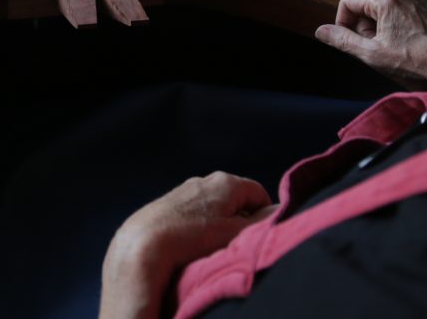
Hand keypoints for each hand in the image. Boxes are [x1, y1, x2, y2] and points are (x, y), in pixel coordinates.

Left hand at [98, 171, 273, 318]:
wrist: (145, 242)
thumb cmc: (194, 237)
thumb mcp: (236, 233)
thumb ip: (263, 221)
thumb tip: (281, 211)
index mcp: (225, 181)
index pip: (258, 193)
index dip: (264, 214)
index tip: (260, 235)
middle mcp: (205, 180)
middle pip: (235, 200)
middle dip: (241, 220)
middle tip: (238, 244)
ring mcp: (185, 190)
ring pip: (214, 207)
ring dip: (219, 225)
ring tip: (213, 248)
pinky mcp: (168, 204)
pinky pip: (195, 213)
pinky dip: (199, 227)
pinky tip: (193, 245)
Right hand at [315, 0, 426, 94]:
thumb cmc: (415, 60)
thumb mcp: (371, 54)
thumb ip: (342, 40)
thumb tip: (321, 31)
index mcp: (384, 0)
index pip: (348, 1)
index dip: (342, 21)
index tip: (349, 39)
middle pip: (366, 5)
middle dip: (364, 26)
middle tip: (373, 47)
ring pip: (385, 8)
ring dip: (381, 26)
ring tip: (392, 47)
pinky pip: (403, 10)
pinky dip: (398, 24)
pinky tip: (407, 42)